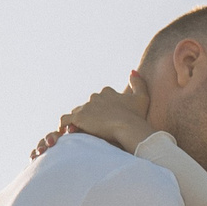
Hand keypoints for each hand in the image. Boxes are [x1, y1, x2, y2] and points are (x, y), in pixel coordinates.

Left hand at [29, 75, 153, 158]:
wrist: (127, 127)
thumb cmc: (136, 116)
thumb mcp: (142, 98)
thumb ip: (138, 83)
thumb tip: (132, 72)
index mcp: (107, 92)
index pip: (100, 99)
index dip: (103, 111)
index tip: (107, 122)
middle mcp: (94, 97)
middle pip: (88, 106)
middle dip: (91, 117)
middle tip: (96, 131)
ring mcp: (86, 107)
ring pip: (77, 113)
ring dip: (79, 122)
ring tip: (83, 134)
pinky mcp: (78, 117)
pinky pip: (65, 120)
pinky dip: (64, 126)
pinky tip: (67, 133)